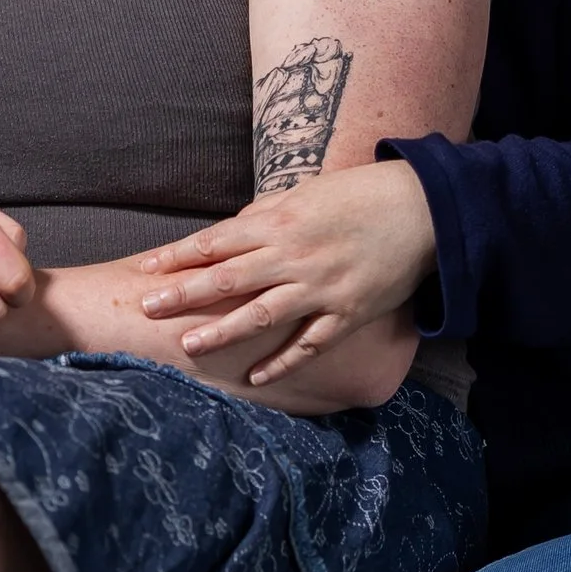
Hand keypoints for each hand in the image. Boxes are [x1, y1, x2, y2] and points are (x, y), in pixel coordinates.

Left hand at [134, 163, 437, 385]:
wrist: (424, 209)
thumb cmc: (361, 195)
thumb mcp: (307, 193)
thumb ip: (266, 214)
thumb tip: (231, 229)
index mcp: (280, 222)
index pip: (217, 241)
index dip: (178, 256)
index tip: (146, 270)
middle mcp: (294, 255)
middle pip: (228, 277)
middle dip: (184, 293)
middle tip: (147, 307)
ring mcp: (321, 287)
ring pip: (262, 314)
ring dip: (223, 331)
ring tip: (188, 345)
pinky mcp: (348, 312)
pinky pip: (309, 343)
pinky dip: (282, 362)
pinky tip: (255, 378)